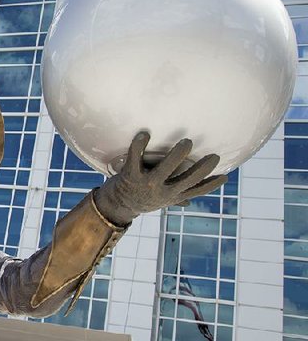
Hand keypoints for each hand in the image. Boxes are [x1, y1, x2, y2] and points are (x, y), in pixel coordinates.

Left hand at [94, 132, 227, 225]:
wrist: (115, 206)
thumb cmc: (140, 199)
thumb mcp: (159, 201)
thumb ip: (174, 198)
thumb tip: (189, 202)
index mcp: (171, 196)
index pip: (195, 191)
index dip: (211, 185)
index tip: (225, 176)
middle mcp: (161, 192)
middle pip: (187, 180)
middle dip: (201, 168)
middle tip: (213, 155)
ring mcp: (146, 184)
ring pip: (166, 168)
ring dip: (177, 155)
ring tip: (186, 142)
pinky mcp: (130, 176)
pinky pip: (135, 157)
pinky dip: (139, 144)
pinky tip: (145, 134)